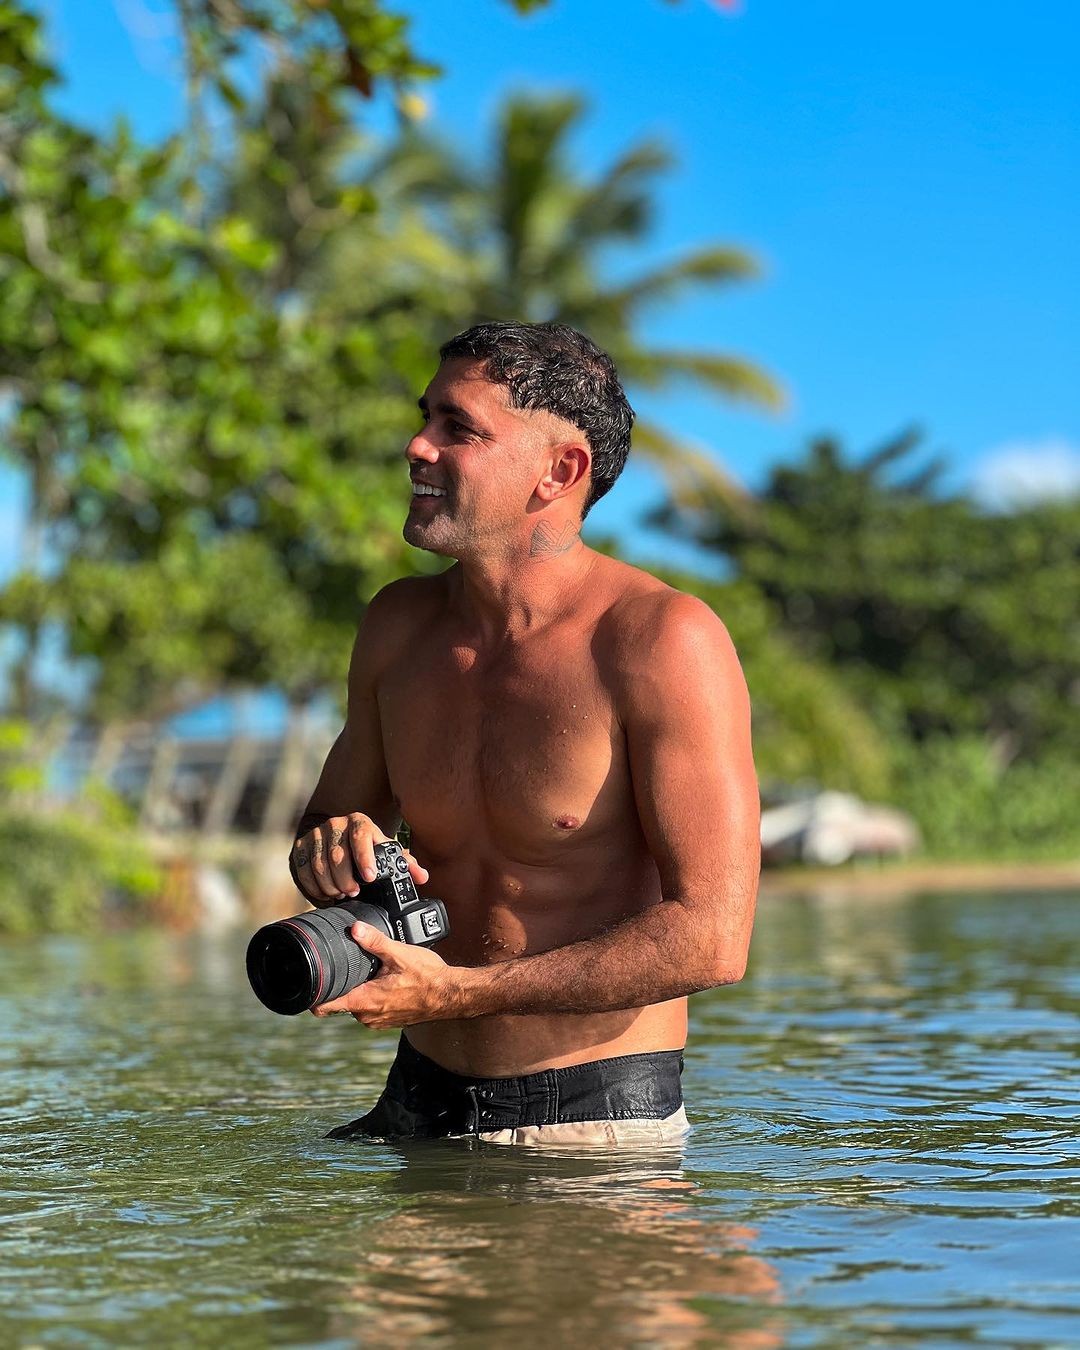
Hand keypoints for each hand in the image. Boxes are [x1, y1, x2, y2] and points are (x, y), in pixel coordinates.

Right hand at [291, 813, 428, 906]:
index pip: (361, 836)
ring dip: (330, 885)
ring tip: (340, 894)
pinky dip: (313, 887)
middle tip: (353, 893)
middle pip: (337, 856)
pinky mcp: (300, 846)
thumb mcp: (384, 850)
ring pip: (319, 865)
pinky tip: (324, 894)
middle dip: (346, 880)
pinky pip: (303, 870)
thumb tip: (421, 877)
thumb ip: (404, 863)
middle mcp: (336, 825)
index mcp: (359, 822)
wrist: (336, 833)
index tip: (369, 878)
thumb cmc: (366, 846)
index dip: (364, 858)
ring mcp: (316, 835)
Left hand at [310, 922, 462, 1027]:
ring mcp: (377, 1021)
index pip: (324, 1006)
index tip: (308, 981)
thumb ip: (375, 941)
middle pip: (340, 1000)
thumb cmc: (429, 978)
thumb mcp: (400, 954)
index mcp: (365, 1001)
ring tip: (372, 971)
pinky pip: (370, 1007)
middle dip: (342, 983)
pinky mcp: (387, 1020)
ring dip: (359, 988)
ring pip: (356, 1003)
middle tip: (350, 963)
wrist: (452, 995)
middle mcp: (367, 1016)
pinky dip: (372, 994)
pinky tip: (385, 981)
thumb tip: (354, 929)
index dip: (312, 994)